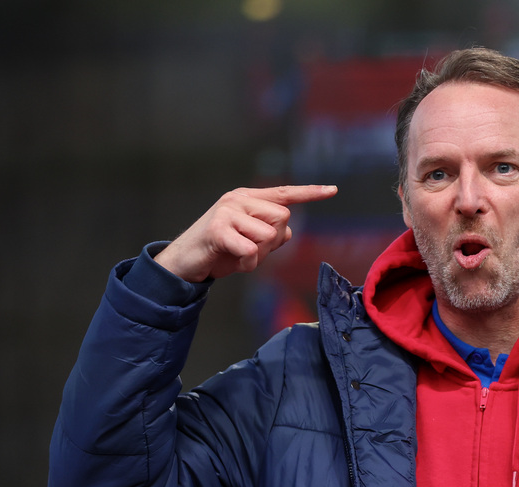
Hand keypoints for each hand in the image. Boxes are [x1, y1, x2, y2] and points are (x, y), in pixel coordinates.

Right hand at [156, 185, 337, 282]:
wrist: (185, 262)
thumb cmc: (220, 251)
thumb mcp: (249, 240)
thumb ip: (270, 233)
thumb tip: (287, 231)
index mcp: (247, 198)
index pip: (284, 193)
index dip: (309, 193)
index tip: (333, 190)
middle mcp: (238, 199)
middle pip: (283, 219)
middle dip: (273, 242)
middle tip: (250, 249)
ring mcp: (227, 212)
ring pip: (268, 235)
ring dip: (259, 255)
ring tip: (238, 254)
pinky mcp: (218, 230)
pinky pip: (251, 250)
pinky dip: (247, 263)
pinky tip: (233, 261)